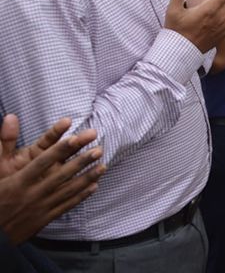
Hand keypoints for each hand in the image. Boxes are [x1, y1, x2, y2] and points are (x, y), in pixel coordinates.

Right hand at [0, 115, 104, 243]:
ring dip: (87, 178)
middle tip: (99, 149)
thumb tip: (10, 116)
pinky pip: (65, 206)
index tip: (75, 138)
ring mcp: (39, 207)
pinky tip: (94, 187)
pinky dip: (81, 196)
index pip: (41, 162)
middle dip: (81, 161)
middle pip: (60, 175)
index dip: (59, 150)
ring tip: (103, 166)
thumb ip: (4, 143)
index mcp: (18, 181)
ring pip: (67, 191)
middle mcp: (31, 194)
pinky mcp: (43, 219)